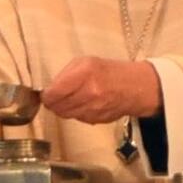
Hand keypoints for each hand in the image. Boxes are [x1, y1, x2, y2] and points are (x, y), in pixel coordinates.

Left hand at [42, 57, 161, 123]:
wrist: (136, 87)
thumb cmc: (109, 71)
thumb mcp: (86, 62)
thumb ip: (66, 74)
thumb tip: (51, 89)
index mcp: (85, 74)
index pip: (54, 92)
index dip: (46, 95)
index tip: (46, 93)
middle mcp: (89, 93)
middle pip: (57, 106)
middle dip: (52, 103)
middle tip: (54, 97)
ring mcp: (93, 109)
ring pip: (65, 115)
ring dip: (62, 109)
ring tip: (67, 100)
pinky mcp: (97, 120)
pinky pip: (77, 119)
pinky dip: (75, 113)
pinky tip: (82, 104)